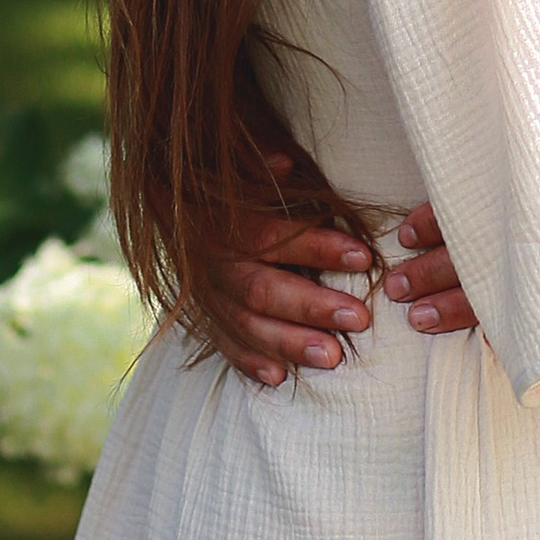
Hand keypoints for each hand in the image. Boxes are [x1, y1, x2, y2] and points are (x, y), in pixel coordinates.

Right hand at [203, 194, 479, 383]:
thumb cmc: (230, 191)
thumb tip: (285, 163)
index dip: (318, 248)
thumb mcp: (242, 170)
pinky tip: (279, 376)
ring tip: (334, 356)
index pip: (274, 238)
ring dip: (290, 342)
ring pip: (247, 325)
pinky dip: (249, 362)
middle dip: (312, 306)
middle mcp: (215, 264)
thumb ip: (263, 167)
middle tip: (359, 318)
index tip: (363, 257)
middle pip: (263, 290)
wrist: (176, 213)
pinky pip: (225, 346)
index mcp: (228, 224)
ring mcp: (209, 297)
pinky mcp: (207, 320)